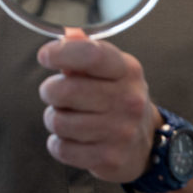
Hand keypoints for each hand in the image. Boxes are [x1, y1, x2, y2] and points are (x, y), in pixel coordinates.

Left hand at [37, 28, 160, 182]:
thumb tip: (67, 34)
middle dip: (50, 91)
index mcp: (126, 70)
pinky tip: (72, 139)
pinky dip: (58, 144)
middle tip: (56, 94)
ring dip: (55, 119)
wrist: (147, 144)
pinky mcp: (111, 159)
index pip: (91, 55)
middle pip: (65, 90)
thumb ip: (84, 49)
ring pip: (58, 122)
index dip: (61, 53)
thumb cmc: (117, 97)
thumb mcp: (109, 69)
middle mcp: (128, 100)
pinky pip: (62, 149)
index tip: (45, 56)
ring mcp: (121, 132)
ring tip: (68, 117)